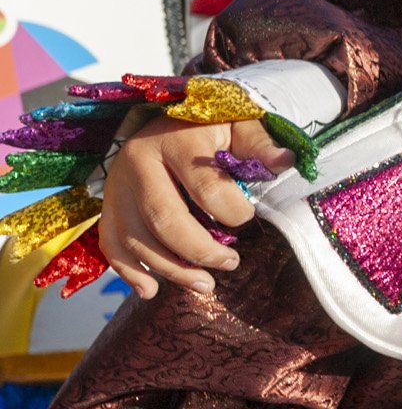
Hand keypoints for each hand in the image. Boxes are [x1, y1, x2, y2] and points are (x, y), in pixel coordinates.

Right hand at [99, 112, 293, 297]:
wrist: (166, 118)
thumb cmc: (210, 126)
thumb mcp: (239, 124)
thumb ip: (259, 145)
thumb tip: (286, 161)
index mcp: (175, 140)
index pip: (205, 187)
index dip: (233, 211)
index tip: (249, 218)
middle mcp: (137, 162)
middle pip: (164, 219)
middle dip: (199, 251)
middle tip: (231, 265)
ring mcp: (117, 186)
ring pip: (136, 238)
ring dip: (170, 269)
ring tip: (205, 285)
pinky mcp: (108, 204)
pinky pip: (111, 243)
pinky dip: (128, 272)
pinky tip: (151, 290)